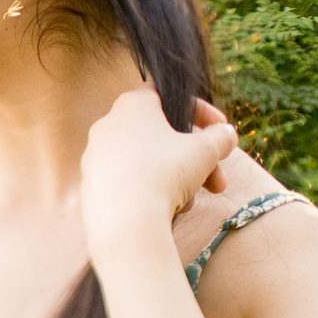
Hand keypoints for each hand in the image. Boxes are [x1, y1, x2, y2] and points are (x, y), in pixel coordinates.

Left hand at [77, 86, 239, 260]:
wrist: (126, 222)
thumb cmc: (165, 175)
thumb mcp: (204, 151)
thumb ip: (220, 138)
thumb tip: (227, 134)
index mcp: (131, 105)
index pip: (168, 96)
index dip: (200, 111)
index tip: (221, 128)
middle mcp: (108, 125)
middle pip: (161, 136)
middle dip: (195, 158)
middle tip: (218, 181)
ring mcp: (96, 156)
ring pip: (148, 162)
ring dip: (177, 179)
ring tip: (192, 202)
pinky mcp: (91, 184)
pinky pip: (130, 182)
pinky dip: (152, 191)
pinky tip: (168, 211)